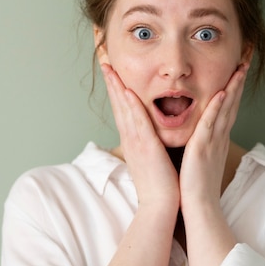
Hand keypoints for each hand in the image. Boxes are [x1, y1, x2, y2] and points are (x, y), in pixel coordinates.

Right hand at [101, 64, 179, 212]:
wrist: (161, 205)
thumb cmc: (160, 183)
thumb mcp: (152, 158)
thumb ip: (149, 143)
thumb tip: (150, 134)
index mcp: (133, 139)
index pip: (122, 108)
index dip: (116, 88)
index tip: (112, 70)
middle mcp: (130, 138)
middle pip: (118, 104)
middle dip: (111, 81)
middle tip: (103, 60)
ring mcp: (136, 142)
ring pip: (124, 109)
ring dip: (116, 87)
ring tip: (109, 68)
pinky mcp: (146, 148)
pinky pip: (138, 123)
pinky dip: (131, 107)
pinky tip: (127, 91)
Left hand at [179, 64, 246, 211]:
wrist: (199, 208)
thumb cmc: (197, 186)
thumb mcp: (202, 157)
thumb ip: (204, 142)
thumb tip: (202, 133)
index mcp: (217, 137)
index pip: (228, 106)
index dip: (235, 86)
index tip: (239, 66)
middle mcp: (219, 136)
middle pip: (233, 102)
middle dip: (239, 79)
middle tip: (248, 57)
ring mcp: (213, 142)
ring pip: (225, 109)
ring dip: (233, 87)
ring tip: (240, 67)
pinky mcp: (202, 149)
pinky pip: (211, 125)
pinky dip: (217, 108)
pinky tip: (222, 93)